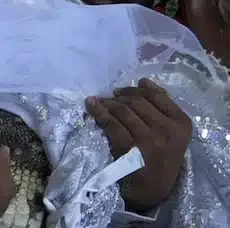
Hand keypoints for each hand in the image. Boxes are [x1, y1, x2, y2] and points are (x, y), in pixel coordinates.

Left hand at [86, 78, 191, 212]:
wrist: (151, 191)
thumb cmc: (160, 159)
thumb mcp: (171, 134)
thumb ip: (162, 108)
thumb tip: (143, 82)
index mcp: (181, 124)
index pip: (157, 96)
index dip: (136, 89)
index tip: (122, 90)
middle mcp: (167, 130)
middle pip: (137, 101)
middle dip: (119, 97)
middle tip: (108, 97)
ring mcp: (148, 139)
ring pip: (123, 110)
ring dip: (107, 103)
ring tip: (99, 102)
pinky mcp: (129, 148)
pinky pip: (110, 123)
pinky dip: (98, 112)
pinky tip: (91, 107)